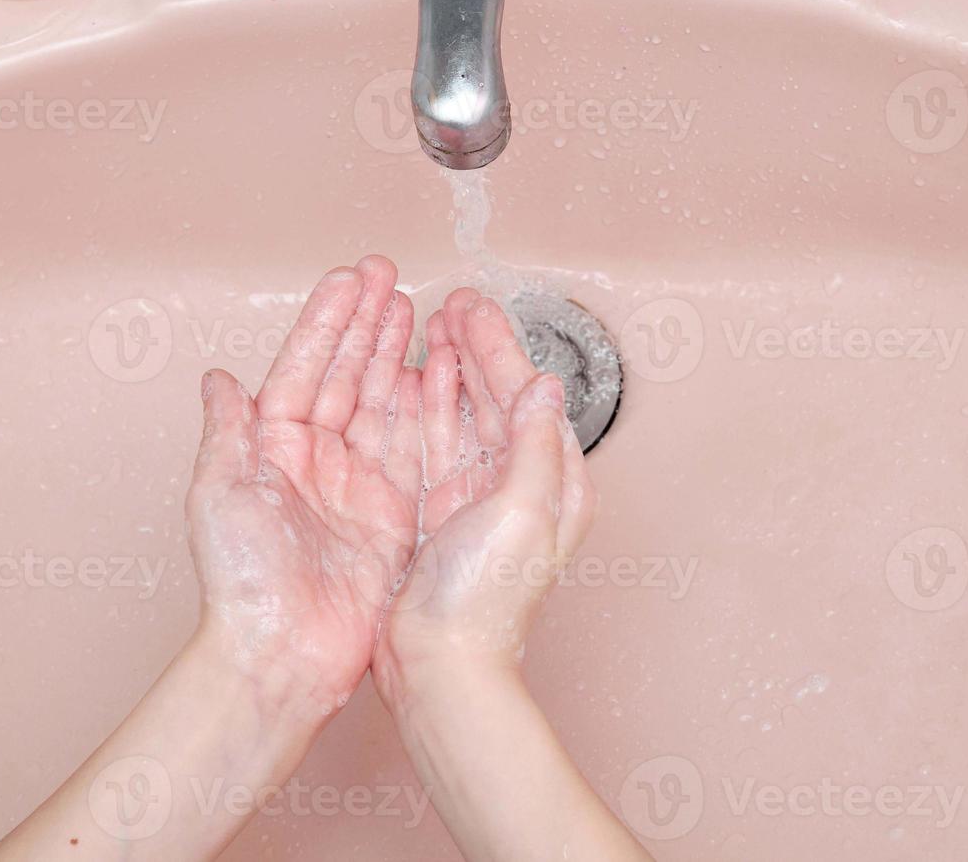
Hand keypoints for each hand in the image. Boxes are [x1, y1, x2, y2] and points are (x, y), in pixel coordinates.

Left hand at [186, 256, 424, 710]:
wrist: (281, 656)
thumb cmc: (241, 585)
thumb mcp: (218, 495)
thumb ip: (228, 431)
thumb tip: (218, 379)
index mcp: (272, 449)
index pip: (305, 367)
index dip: (329, 321)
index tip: (352, 279)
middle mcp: (316, 462)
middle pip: (348, 375)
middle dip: (368, 323)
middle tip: (389, 276)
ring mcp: (358, 486)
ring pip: (383, 403)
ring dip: (397, 353)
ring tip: (416, 310)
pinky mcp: (393, 516)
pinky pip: (415, 450)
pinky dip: (429, 410)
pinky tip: (438, 375)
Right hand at [373, 288, 596, 700]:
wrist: (441, 664)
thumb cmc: (487, 602)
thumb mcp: (523, 512)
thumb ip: (536, 446)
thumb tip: (547, 386)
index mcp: (553, 483)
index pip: (527, 395)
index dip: (500, 347)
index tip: (474, 308)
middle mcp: (519, 486)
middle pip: (496, 397)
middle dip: (476, 347)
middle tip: (452, 303)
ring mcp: (477, 498)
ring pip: (464, 413)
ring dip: (450, 368)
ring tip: (434, 327)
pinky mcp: (440, 512)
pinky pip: (434, 443)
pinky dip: (426, 406)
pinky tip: (415, 379)